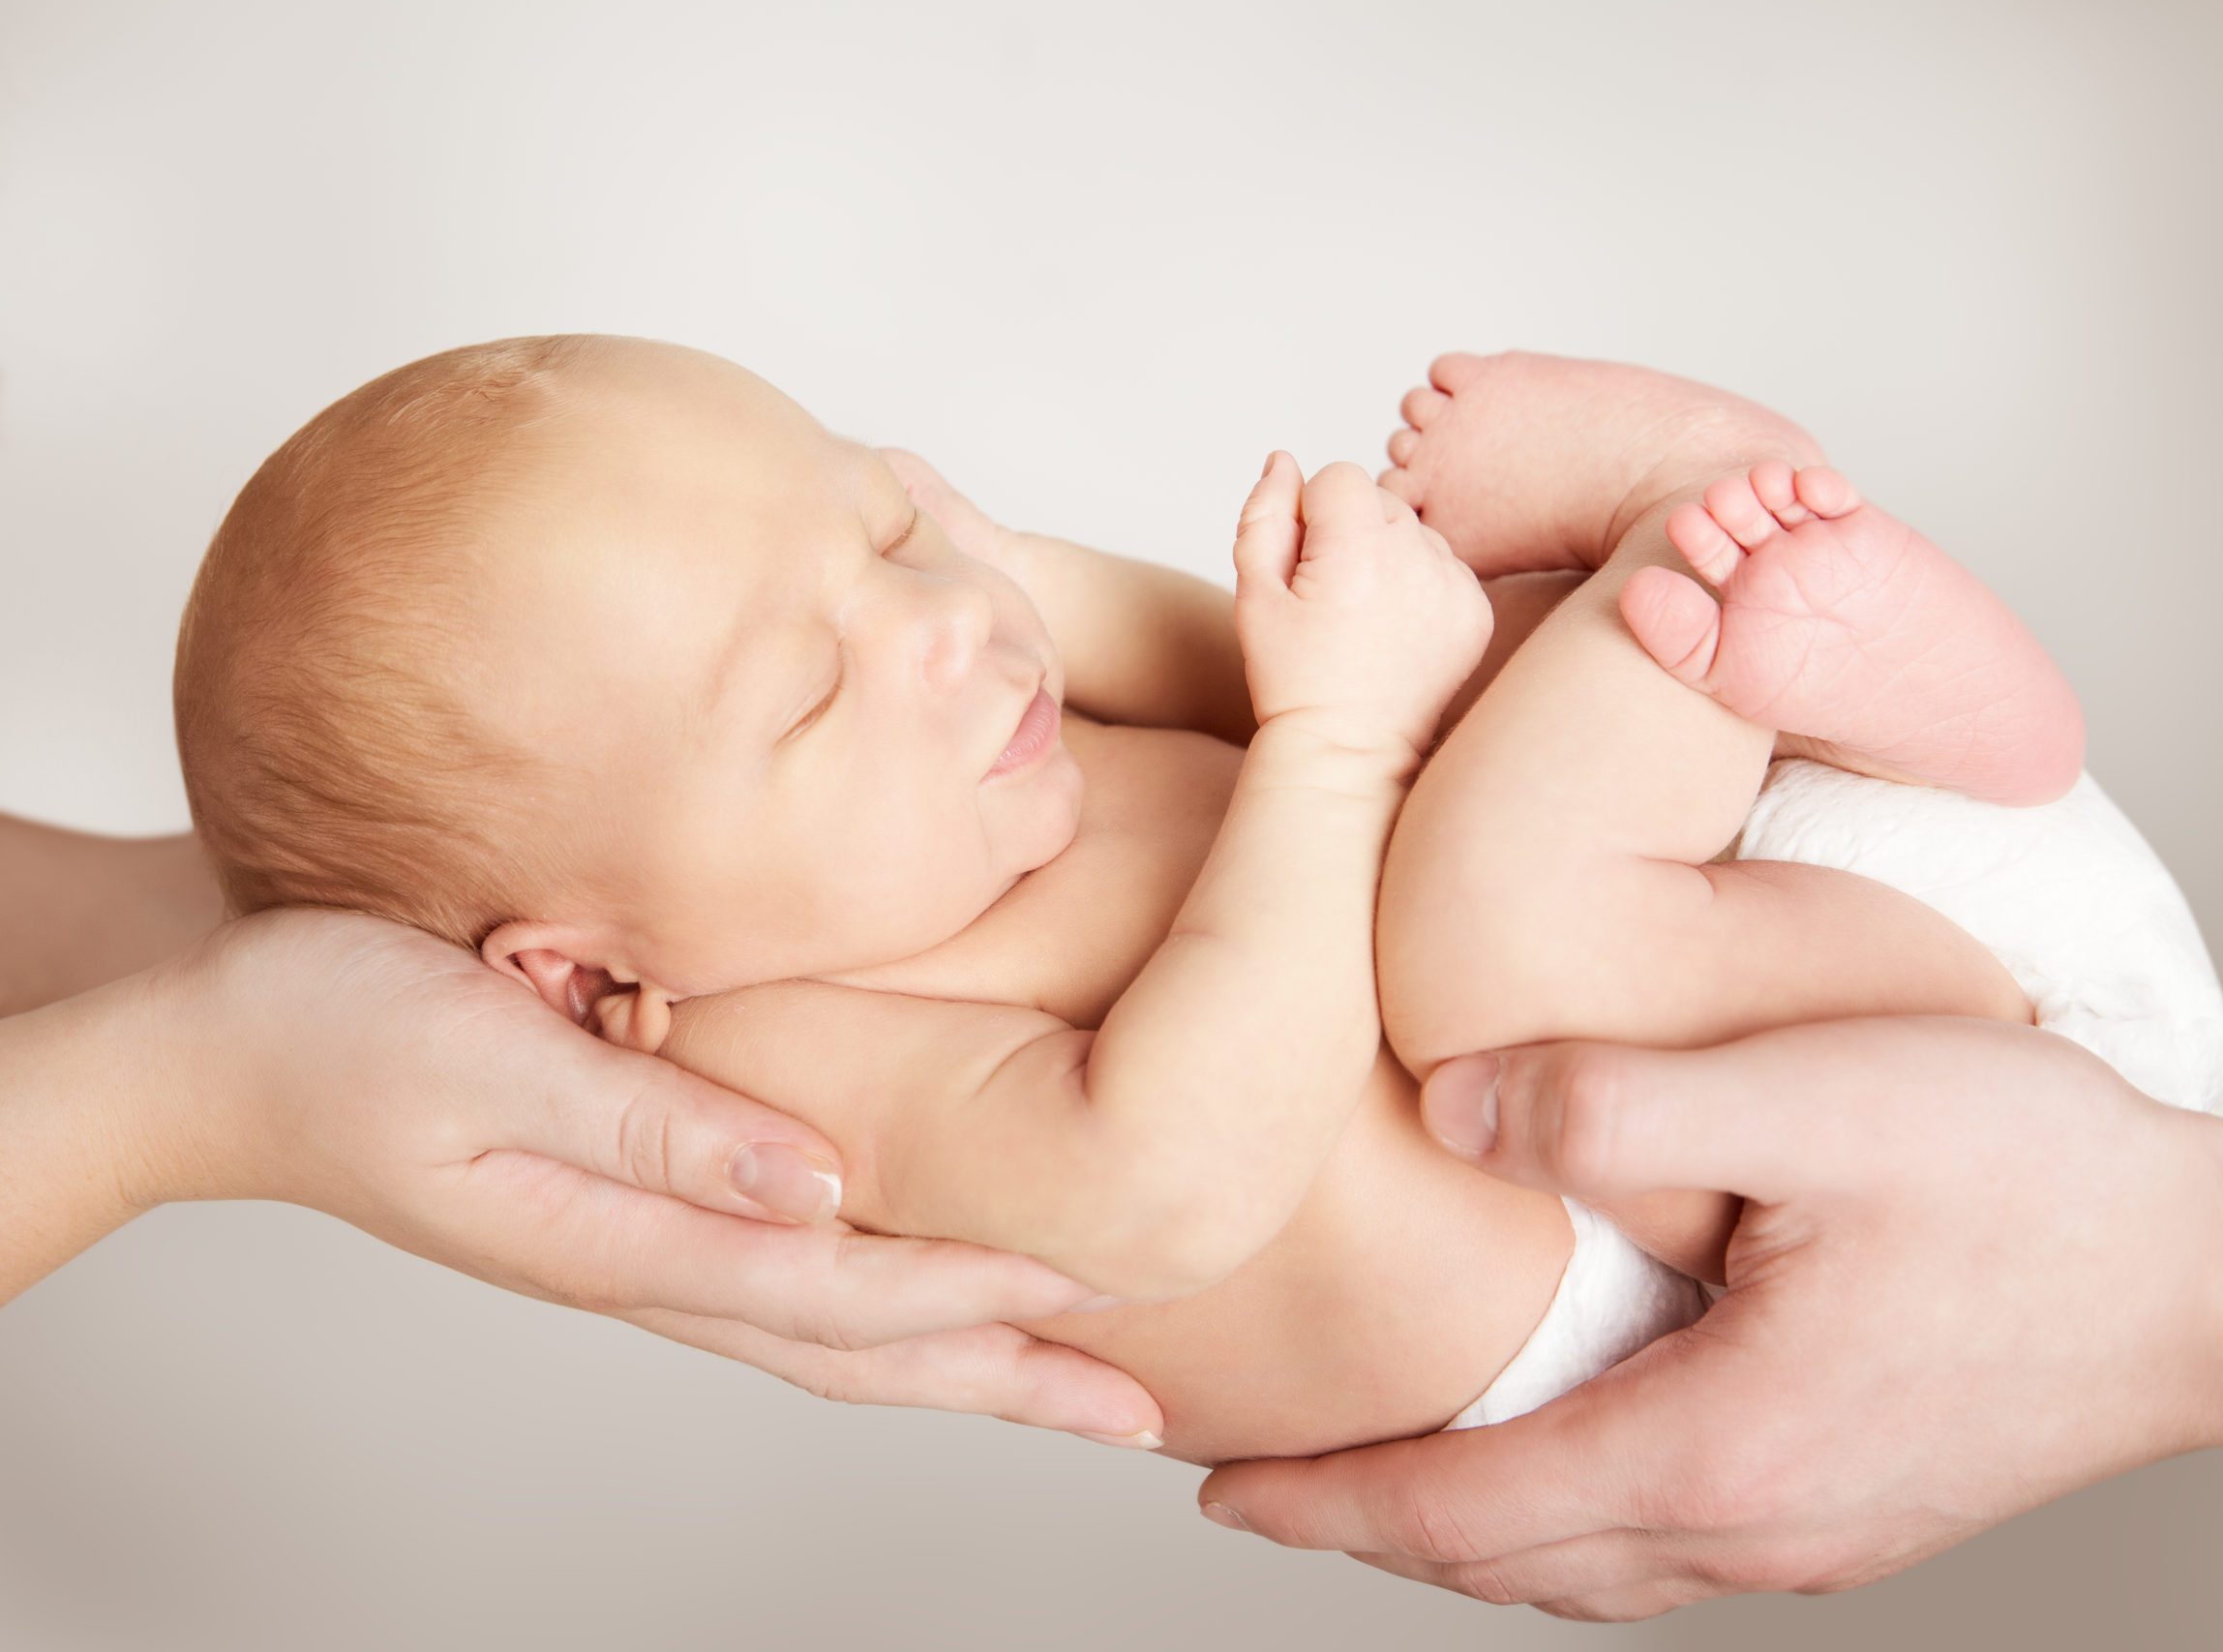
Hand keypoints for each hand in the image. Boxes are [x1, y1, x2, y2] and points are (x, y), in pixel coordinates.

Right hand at [151, 908, 1162, 1444]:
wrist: (220, 1045)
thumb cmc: (334, 1033)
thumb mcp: (487, 1056)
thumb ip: (652, 1125)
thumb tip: (816, 1179)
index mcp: (618, 1238)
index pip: (834, 1286)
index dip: (970, 1296)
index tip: (1095, 1299)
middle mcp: (643, 1263)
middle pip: (852, 1345)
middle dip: (998, 1378)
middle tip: (1133, 1409)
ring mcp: (635, 1248)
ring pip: (825, 1327)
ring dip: (953, 1356)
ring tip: (1065, 1376)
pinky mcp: (629, 1203)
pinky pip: (781, 1277)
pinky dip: (876, 1300)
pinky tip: (921, 1283)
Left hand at [1198, 1017, 2222, 1617]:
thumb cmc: (2042, 1183)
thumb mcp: (1821, 1097)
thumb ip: (1619, 1103)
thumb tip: (1454, 1107)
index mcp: (1718, 1450)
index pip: (1465, 1509)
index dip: (1328, 1500)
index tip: (1219, 1488)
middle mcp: (1754, 1529)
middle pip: (1507, 1563)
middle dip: (1367, 1528)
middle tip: (1256, 1485)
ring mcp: (1811, 1537)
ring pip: (1581, 1570)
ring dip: (1461, 1534)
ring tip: (1371, 1479)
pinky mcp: (1853, 1511)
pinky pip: (1658, 1548)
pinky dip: (1559, 1525)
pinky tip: (1544, 1459)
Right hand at [1232, 453, 1492, 763]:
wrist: (1349, 750)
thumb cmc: (1293, 676)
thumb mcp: (1255, 595)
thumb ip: (1264, 515)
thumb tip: (1284, 460)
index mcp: (1356, 551)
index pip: (1339, 475)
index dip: (1311, 515)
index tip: (1306, 567)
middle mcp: (1416, 561)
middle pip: (1382, 499)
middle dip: (1352, 532)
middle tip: (1334, 598)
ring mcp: (1455, 586)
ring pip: (1416, 530)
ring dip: (1390, 555)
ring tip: (1367, 615)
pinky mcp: (1478, 610)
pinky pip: (1445, 564)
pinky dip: (1421, 584)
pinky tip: (1397, 629)